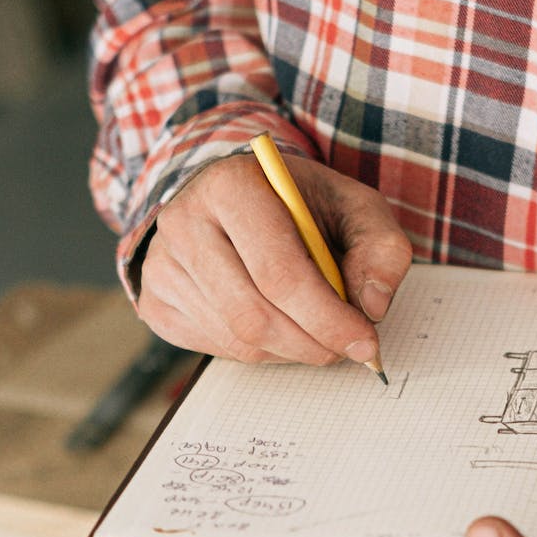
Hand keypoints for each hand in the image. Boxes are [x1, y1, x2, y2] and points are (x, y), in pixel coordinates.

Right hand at [137, 151, 412, 364]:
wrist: (236, 197)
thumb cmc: (299, 204)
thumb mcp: (353, 206)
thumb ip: (380, 249)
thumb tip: (372, 307)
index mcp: (231, 186)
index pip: (279, 272)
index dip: (327, 318)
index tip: (365, 342)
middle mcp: (185, 222)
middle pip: (254, 316)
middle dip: (311, 344)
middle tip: (346, 348)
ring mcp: (163, 265)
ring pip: (237, 340)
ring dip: (291, 350)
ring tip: (316, 331)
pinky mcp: (156, 301)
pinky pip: (216, 347)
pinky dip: (260, 351)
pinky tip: (279, 325)